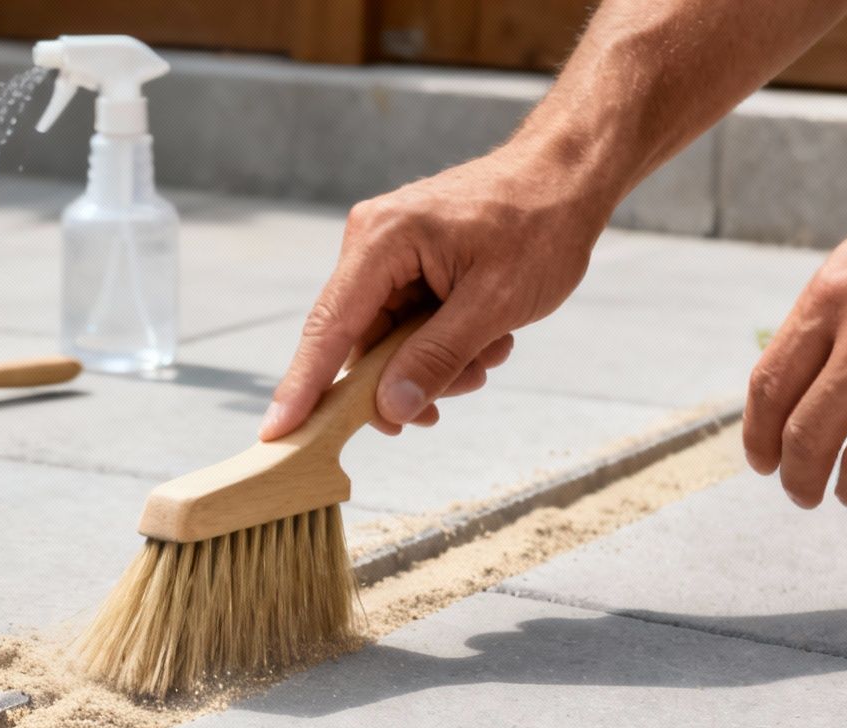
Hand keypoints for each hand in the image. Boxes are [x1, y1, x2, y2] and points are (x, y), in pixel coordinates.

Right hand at [261, 143, 610, 439]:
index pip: (328, 329)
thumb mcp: (495, 303)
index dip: (303, 388)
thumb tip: (389, 409)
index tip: (277, 435)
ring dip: (435, 363)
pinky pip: (407, 324)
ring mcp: (386, 253)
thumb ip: (437, 358)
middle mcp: (370, 244)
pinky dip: (443, 343)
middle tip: (455, 396)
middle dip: (404, 380)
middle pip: (360, 342)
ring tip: (490, 353)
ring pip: (388, 341)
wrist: (569, 174)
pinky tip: (485, 339)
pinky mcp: (406, 263)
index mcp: (380, 241)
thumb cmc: (541, 224)